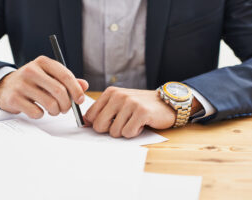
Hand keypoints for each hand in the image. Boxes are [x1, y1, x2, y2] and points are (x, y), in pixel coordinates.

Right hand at [0, 56, 88, 118]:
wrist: (6, 86)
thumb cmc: (33, 82)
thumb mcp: (50, 76)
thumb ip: (68, 80)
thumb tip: (84, 85)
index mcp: (43, 62)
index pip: (66, 76)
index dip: (76, 90)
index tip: (80, 100)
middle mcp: (31, 70)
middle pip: (59, 91)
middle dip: (67, 104)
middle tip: (66, 108)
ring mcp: (21, 84)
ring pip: (50, 104)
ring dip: (56, 111)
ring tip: (54, 110)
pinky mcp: (13, 98)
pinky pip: (37, 113)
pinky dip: (41, 115)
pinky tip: (38, 109)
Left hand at [84, 87, 202, 137]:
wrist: (166, 102)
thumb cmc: (141, 105)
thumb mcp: (120, 103)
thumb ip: (103, 111)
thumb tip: (85, 123)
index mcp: (110, 93)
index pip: (90, 116)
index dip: (99, 124)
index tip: (110, 122)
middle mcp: (118, 96)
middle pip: (99, 126)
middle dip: (111, 130)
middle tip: (124, 123)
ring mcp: (130, 103)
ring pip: (115, 132)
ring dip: (126, 131)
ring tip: (135, 121)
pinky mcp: (141, 112)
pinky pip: (128, 133)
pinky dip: (135, 133)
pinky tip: (142, 123)